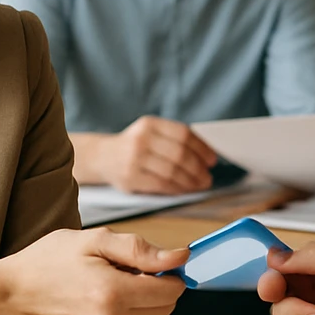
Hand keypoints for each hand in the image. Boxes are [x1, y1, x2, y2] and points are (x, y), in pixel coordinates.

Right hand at [3, 228, 187, 314]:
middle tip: (127, 268)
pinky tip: (103, 297)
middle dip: (158, 285)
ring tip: (110, 281)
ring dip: (143, 299)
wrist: (16, 294)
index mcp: (112, 292)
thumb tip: (181, 258)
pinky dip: (130, 311)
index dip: (170, 271)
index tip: (154, 259)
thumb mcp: (95, 240)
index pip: (171, 290)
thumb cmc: (52, 259)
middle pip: (166, 307)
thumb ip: (140, 249)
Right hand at [96, 117, 217, 193]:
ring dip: (191, 181)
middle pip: (180, 154)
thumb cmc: (134, 147)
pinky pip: (161, 184)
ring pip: (172, 171)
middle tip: (208, 177)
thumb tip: (206, 156)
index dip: (202, 148)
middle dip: (198, 168)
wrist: (102, 157)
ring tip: (199, 185)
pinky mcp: (130, 177)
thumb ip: (173, 139)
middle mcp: (141, 139)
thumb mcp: (150, 133)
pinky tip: (184, 190)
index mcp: (150, 124)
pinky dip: (177, 189)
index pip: (183, 134)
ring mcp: (134, 158)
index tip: (212, 159)